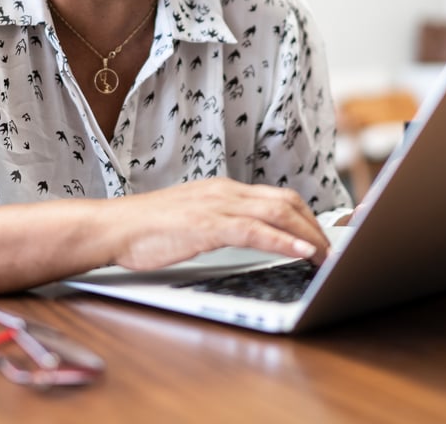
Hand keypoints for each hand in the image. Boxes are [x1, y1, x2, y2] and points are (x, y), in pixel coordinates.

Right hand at [105, 177, 330, 270]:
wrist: (112, 228)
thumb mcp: (190, 220)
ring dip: (308, 235)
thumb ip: (218, 223)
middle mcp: (224, 191)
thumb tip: (246, 237)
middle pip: (286, 201)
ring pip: (277, 212)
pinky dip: (284, 240)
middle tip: (332, 251)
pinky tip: (301, 252)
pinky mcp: (207, 225)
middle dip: (316, 227)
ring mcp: (216, 205)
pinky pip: (256, 230)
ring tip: (326, 256)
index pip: (276, 197)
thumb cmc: (145, 230)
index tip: (322, 237)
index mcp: (221, 190)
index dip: (306, 217)